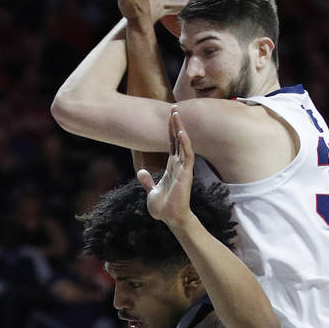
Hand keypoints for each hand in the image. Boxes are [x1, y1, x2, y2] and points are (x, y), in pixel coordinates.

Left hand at [137, 107, 193, 229]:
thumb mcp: (151, 192)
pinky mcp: (186, 175)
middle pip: (178, 140)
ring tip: (176, 114)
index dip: (170, 130)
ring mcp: (183, 169)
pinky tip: (181, 133)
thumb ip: (147, 181)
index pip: (171, 144)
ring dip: (180, 129)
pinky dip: (185, 144)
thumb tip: (141, 172)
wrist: (170, 219)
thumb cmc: (163, 208)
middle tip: (174, 108)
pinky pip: (187, 156)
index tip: (170, 116)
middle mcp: (178, 165)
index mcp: (171, 167)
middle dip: (176, 124)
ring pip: (183, 144)